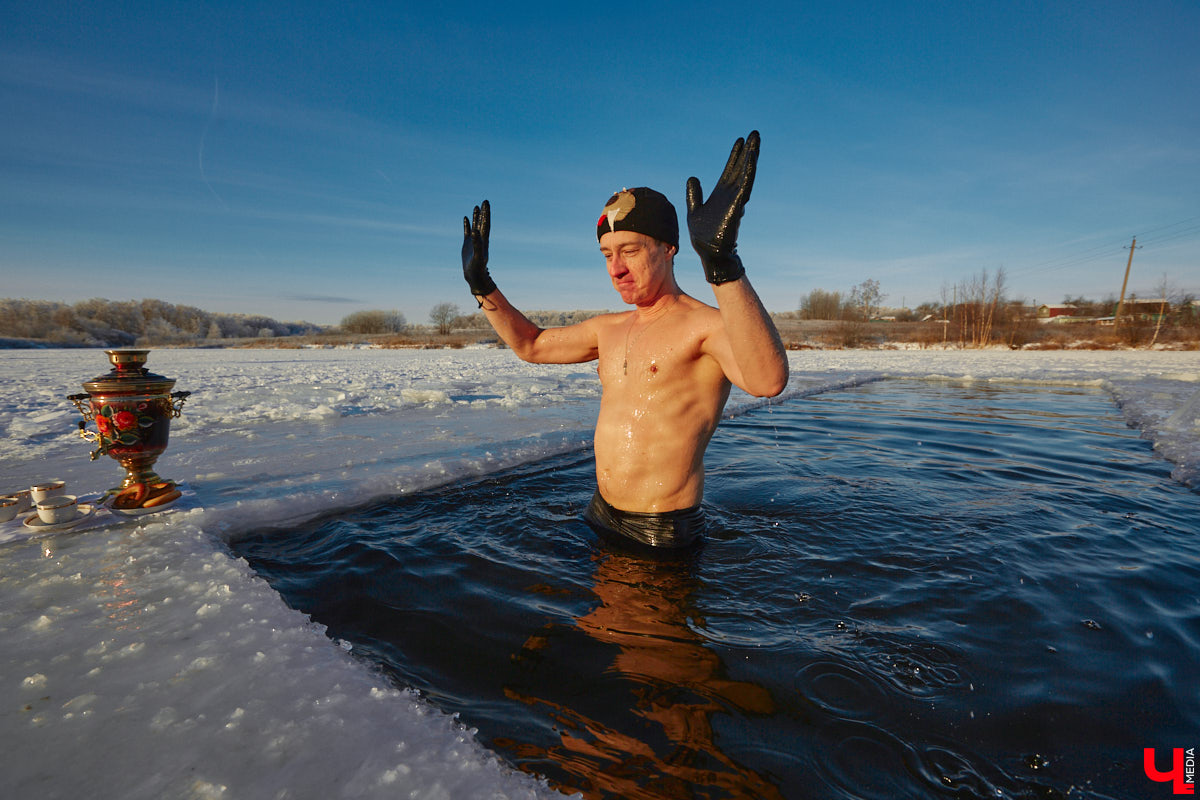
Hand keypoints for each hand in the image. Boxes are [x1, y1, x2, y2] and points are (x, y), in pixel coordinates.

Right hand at [462, 200, 496, 297]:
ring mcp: (473, 241)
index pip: (485, 223)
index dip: (486, 213)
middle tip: (485, 201)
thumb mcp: (478, 256)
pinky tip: (465, 218)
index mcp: (484, 240)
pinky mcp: (467, 244)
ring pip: (475, 226)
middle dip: (483, 212)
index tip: (486, 203)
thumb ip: (477, 244)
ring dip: (476, 217)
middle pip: (482, 222)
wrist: (474, 276)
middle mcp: (480, 239)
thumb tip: (475, 231)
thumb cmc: (478, 268)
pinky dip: (467, 225)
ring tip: (476, 206)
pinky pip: (467, 232)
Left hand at [685, 130, 759, 283]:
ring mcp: (735, 198)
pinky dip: (749, 171)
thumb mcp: (694, 210)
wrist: (709, 253)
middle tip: (754, 134)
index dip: (735, 155)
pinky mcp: (737, 204)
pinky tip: (752, 157)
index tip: (740, 140)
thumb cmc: (703, 236)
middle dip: (748, 150)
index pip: (730, 170)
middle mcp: (731, 193)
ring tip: (757, 139)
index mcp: (721, 193)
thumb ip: (694, 194)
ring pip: (746, 172)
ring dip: (752, 155)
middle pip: (741, 167)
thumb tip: (692, 178)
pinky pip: (745, 184)